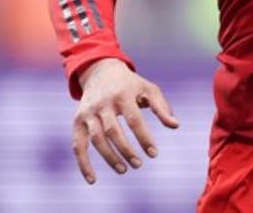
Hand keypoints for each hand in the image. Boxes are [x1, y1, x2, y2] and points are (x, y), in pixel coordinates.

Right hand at [72, 58, 178, 181]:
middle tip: (139, 164)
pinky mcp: (78, 121)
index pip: (134, 120)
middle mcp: (103, 103)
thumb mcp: (148, 89)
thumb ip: (161, 107)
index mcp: (122, 95)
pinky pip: (78, 145)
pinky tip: (92, 180)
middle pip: (113, 131)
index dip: (144, 138)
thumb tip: (175, 126)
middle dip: (126, 150)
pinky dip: (83, 163)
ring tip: (124, 170)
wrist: (101, 72)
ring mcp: (88, 112)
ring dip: (109, 157)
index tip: (154, 154)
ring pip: (96, 139)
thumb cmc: (130, 85)